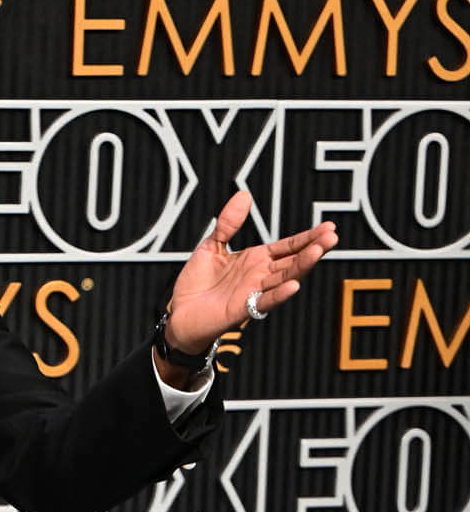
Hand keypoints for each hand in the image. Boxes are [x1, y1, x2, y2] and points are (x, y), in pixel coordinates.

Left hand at [165, 190, 336, 354]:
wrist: (179, 315)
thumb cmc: (195, 285)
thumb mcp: (211, 246)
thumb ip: (228, 224)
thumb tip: (243, 196)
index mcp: (256, 260)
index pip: (288, 246)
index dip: (307, 237)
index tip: (328, 227)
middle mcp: (260, 276)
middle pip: (293, 260)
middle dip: (313, 248)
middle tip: (332, 236)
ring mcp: (253, 293)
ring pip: (284, 278)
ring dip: (302, 265)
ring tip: (319, 250)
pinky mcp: (242, 310)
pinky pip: (265, 302)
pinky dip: (279, 295)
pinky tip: (293, 286)